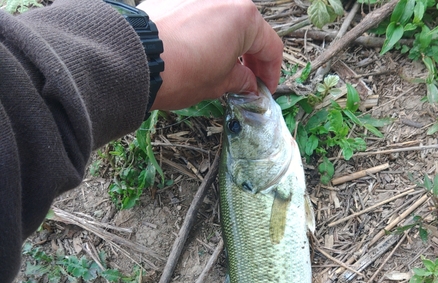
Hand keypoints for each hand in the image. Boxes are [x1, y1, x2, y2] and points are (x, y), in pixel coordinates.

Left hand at [140, 0, 282, 109]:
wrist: (137, 61)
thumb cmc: (182, 72)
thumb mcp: (220, 83)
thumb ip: (241, 81)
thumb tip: (249, 84)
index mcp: (244, 17)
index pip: (271, 47)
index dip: (271, 73)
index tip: (265, 90)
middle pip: (250, 31)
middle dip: (251, 59)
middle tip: (247, 83)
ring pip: (225, 23)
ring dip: (231, 47)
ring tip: (224, 71)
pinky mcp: (177, 0)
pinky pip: (202, 19)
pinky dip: (209, 37)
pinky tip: (201, 56)